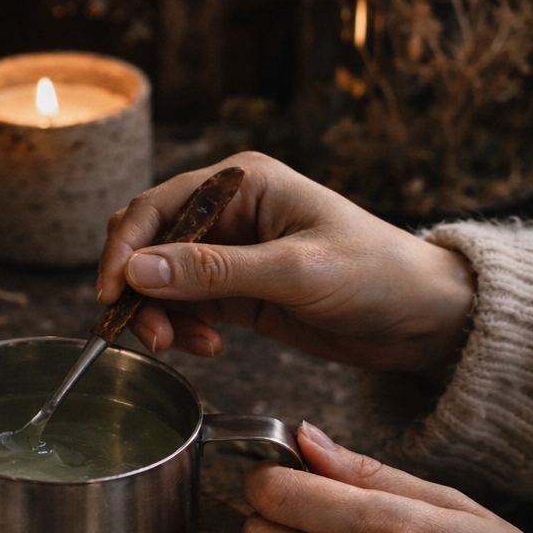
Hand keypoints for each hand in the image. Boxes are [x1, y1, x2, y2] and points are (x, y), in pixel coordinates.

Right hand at [96, 152, 474, 379]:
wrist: (421, 318)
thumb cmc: (375, 275)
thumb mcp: (294, 272)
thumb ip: (213, 271)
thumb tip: (137, 271)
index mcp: (240, 184)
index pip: (156, 208)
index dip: (123, 250)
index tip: (111, 296)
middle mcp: (227, 214)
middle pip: (149, 245)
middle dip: (139, 290)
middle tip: (151, 336)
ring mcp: (229, 255)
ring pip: (161, 283)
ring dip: (160, 317)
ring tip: (185, 347)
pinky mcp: (235, 293)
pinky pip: (186, 309)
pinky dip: (183, 330)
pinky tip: (209, 348)